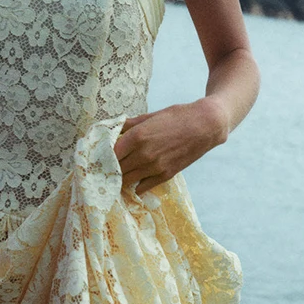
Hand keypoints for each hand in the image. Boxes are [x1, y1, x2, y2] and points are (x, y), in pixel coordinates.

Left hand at [113, 98, 228, 193]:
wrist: (205, 126)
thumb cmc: (177, 116)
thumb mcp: (151, 116)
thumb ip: (130, 124)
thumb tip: (113, 128)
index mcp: (137, 136)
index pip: (109, 153)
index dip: (102, 156)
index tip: (98, 157)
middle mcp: (143, 154)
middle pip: (115, 169)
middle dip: (108, 169)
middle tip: (103, 169)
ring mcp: (155, 167)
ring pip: (126, 180)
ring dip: (119, 179)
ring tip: (115, 177)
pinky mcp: (166, 175)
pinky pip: (143, 187)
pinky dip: (135, 185)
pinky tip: (133, 181)